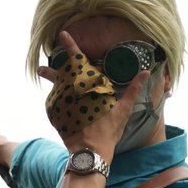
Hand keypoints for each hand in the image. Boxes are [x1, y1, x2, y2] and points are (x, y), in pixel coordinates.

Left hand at [39, 30, 149, 160]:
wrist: (90, 152)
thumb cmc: (108, 131)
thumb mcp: (123, 110)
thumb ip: (133, 90)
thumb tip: (146, 72)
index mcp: (89, 85)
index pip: (78, 60)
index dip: (70, 46)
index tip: (62, 34)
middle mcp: (73, 90)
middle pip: (61, 75)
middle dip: (52, 70)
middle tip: (41, 67)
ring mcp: (63, 102)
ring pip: (54, 87)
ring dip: (49, 81)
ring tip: (41, 72)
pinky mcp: (57, 115)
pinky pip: (54, 105)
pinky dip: (55, 101)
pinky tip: (55, 100)